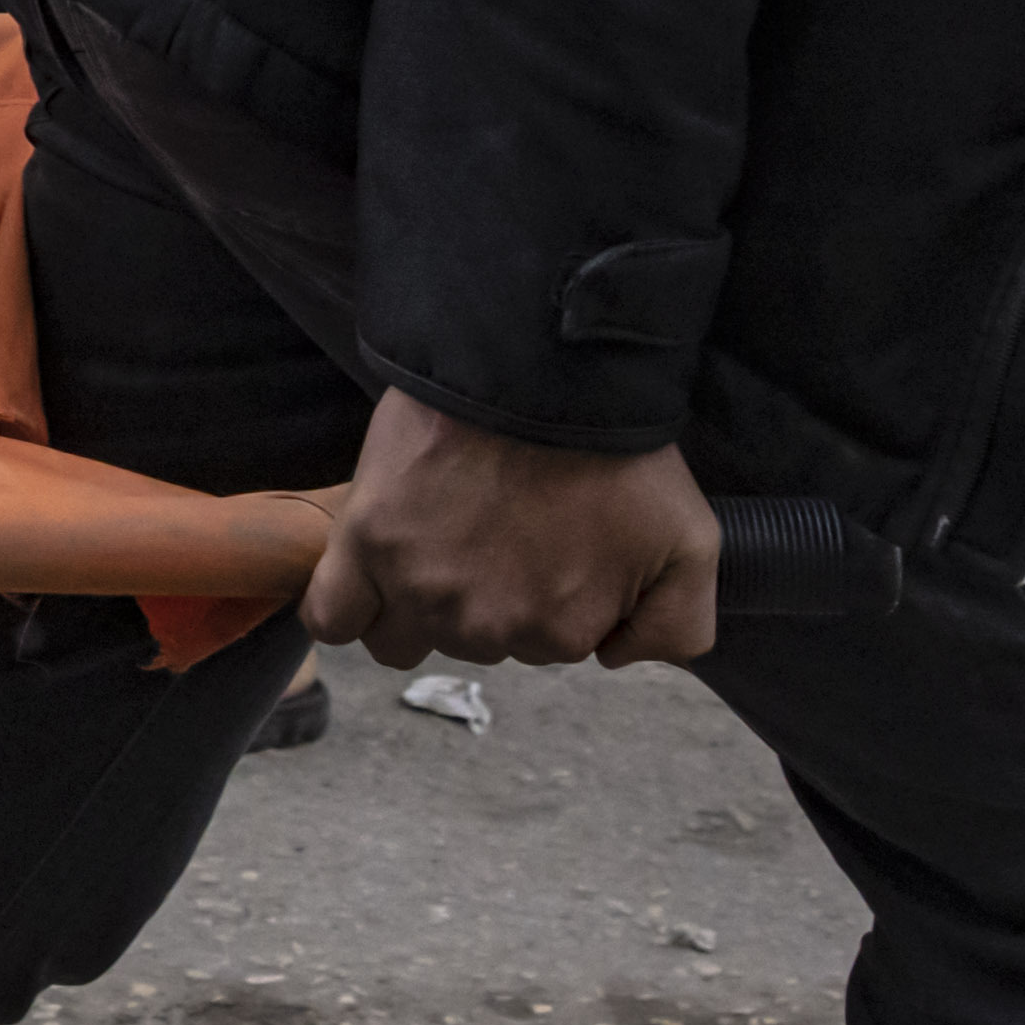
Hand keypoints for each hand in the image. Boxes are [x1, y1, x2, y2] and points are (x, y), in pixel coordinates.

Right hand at [305, 396, 717, 668]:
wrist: (544, 367)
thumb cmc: (616, 449)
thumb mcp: (692, 544)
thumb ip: (677, 627)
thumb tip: (616, 657)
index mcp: (558, 632)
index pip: (545, 646)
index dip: (553, 594)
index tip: (556, 539)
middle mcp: (484, 627)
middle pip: (473, 640)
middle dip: (488, 595)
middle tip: (503, 524)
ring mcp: (420, 587)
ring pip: (406, 633)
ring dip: (423, 598)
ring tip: (447, 531)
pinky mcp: (366, 543)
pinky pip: (333, 618)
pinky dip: (349, 609)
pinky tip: (370, 584)